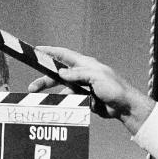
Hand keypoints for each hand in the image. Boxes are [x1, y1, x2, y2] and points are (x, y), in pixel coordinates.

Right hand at [28, 46, 155, 133]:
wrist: (125, 107)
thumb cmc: (115, 88)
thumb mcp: (96, 77)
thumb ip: (78, 74)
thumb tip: (61, 73)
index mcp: (85, 64)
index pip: (64, 55)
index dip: (50, 52)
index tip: (37, 50)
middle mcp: (82, 74)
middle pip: (59, 75)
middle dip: (45, 80)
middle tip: (32, 87)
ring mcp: (83, 87)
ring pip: (63, 89)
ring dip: (54, 94)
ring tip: (45, 102)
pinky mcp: (85, 99)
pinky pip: (71, 100)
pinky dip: (65, 103)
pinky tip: (61, 107)